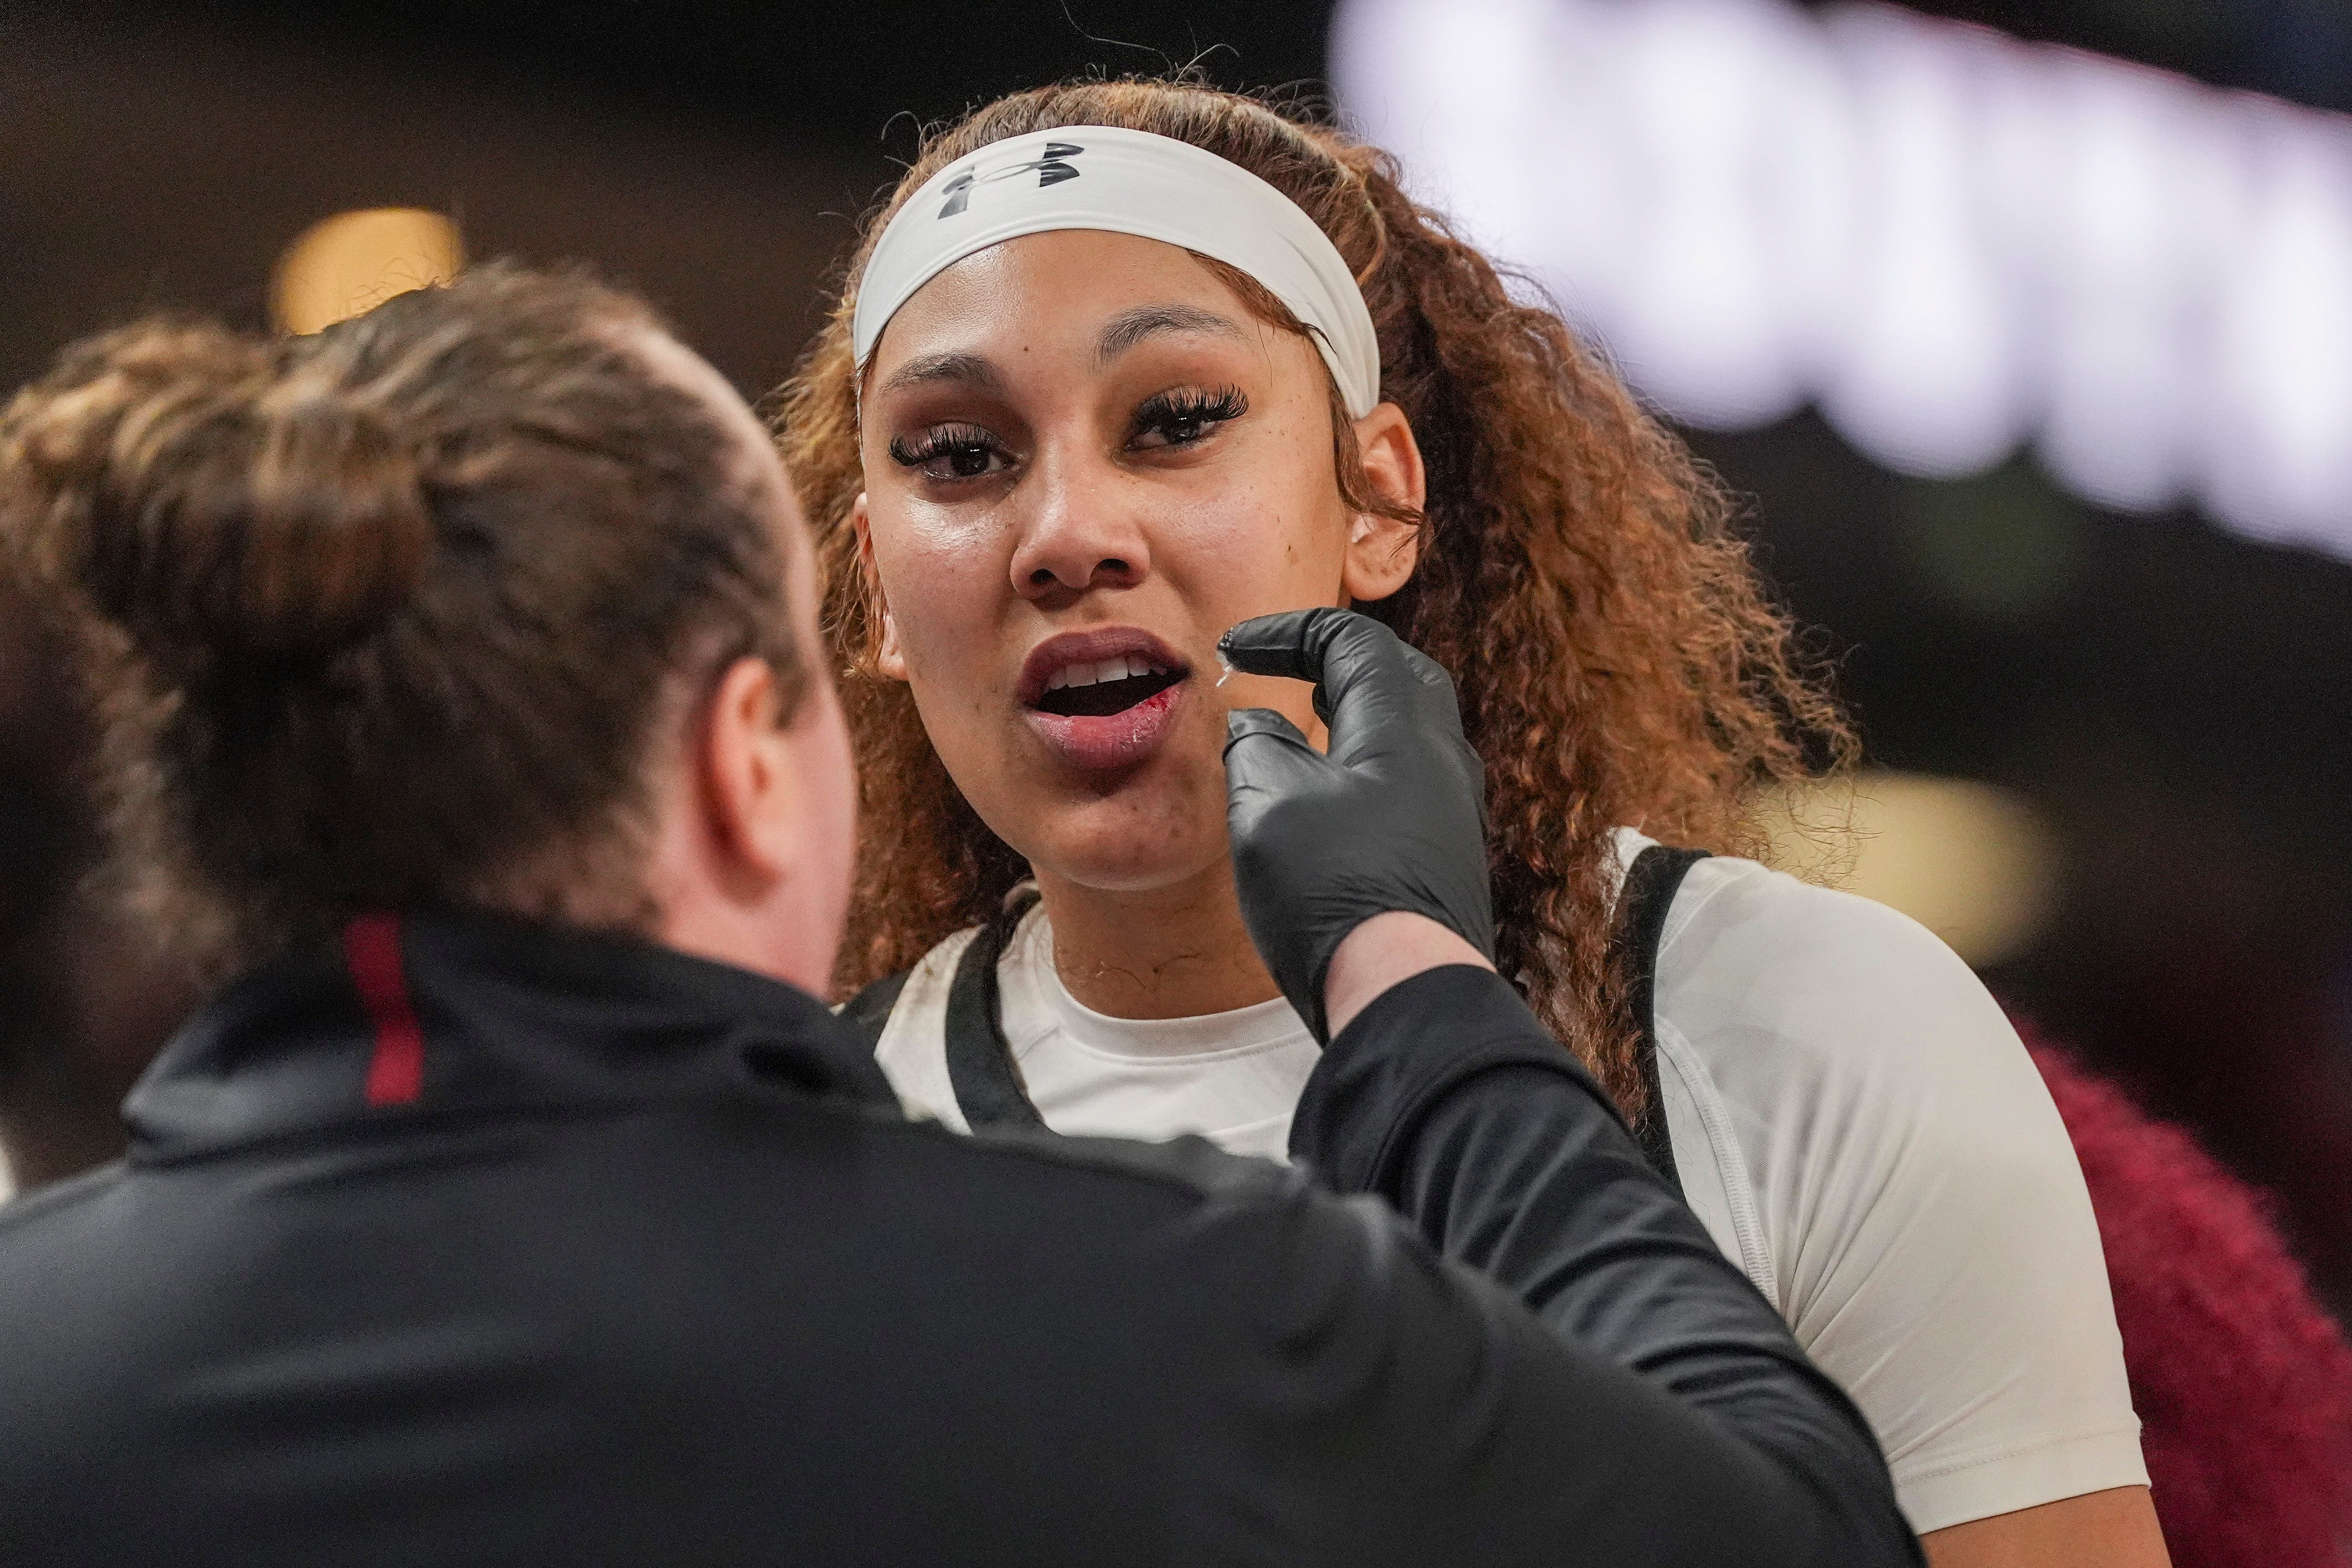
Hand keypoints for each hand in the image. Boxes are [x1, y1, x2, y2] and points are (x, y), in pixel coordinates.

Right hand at [1219, 608, 1496, 1041]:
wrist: (1404, 992)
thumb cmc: (1333, 891)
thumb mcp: (1266, 801)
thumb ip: (1256, 745)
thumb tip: (1258, 725)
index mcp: (1401, 725)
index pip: (1352, 640)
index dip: (1288, 632)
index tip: (1234, 647)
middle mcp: (1441, 757)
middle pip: (1397, 675)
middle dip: (1335, 659)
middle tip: (1285, 665)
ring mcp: (1452, 809)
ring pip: (1409, 730)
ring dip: (1354, 711)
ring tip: (1307, 718)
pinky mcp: (1447, 855)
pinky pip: (1410, 781)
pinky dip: (1366, 762)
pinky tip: (1332, 792)